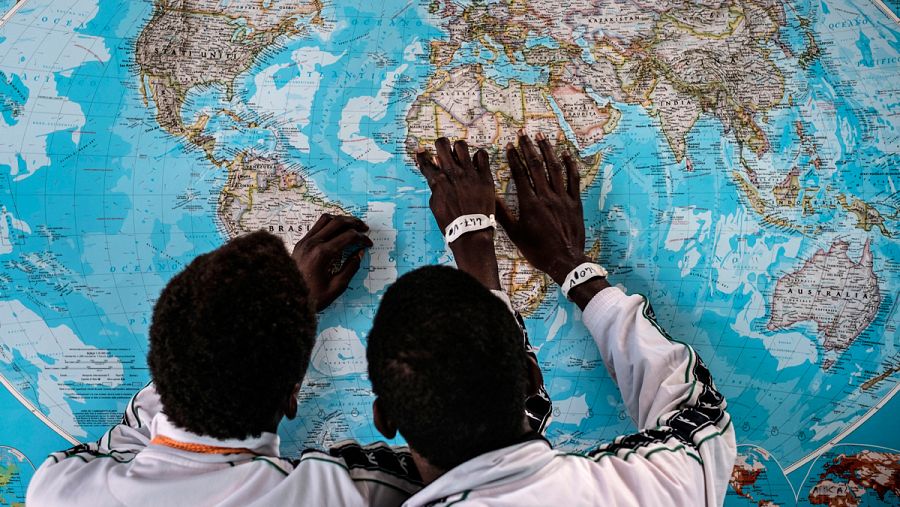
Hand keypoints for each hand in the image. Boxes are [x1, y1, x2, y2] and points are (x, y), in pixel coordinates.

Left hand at [291, 214, 372, 310]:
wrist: (286, 297)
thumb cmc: (312, 297)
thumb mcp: (336, 287)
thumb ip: (350, 268)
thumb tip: (360, 253)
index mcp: (322, 254)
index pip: (348, 236)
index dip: (361, 238)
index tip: (368, 244)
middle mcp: (313, 243)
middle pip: (338, 222)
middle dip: (354, 223)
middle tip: (365, 228)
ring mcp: (305, 241)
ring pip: (326, 219)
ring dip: (341, 220)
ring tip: (352, 225)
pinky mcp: (301, 242)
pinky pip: (317, 225)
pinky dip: (330, 224)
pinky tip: (337, 230)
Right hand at [416, 138, 499, 288]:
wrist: (472, 232)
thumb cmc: (451, 223)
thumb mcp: (435, 206)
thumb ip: (434, 188)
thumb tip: (434, 176)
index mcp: (438, 181)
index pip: (425, 161)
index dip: (422, 155)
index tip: (422, 151)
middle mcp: (452, 173)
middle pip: (442, 144)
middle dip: (441, 145)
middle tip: (445, 152)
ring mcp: (469, 173)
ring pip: (462, 145)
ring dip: (460, 149)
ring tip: (462, 157)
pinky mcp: (485, 176)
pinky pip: (482, 155)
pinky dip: (478, 157)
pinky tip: (477, 164)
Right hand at [496, 132, 608, 307]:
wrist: (564, 260)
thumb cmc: (537, 250)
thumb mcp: (515, 234)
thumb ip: (503, 214)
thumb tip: (492, 197)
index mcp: (529, 203)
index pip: (520, 174)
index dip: (514, 158)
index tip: (510, 146)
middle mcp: (546, 196)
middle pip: (537, 166)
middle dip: (529, 148)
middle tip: (524, 134)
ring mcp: (562, 198)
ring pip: (555, 169)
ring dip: (547, 151)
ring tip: (542, 137)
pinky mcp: (575, 202)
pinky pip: (573, 179)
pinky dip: (570, 165)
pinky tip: (565, 154)